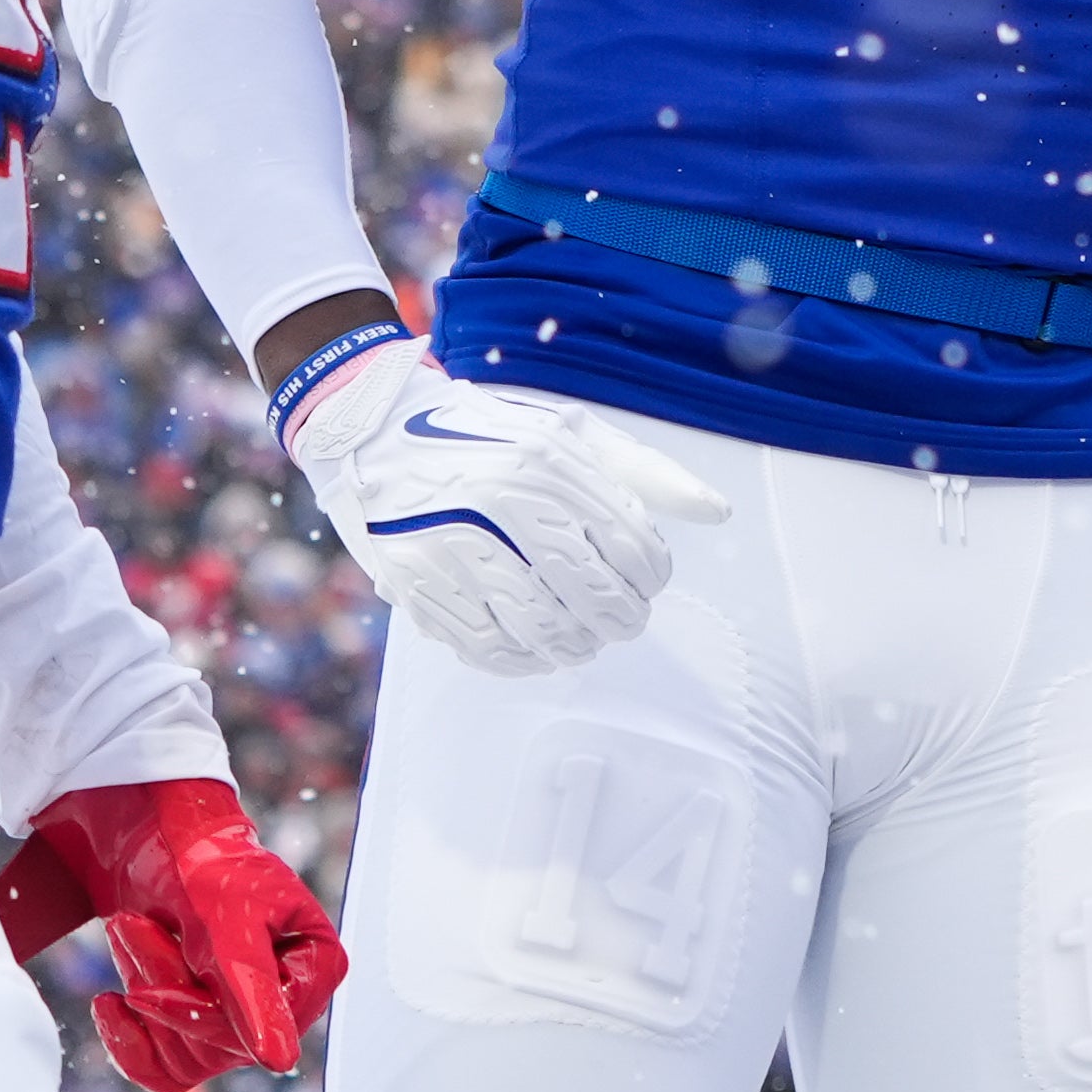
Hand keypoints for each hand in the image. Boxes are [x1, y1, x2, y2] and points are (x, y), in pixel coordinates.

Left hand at [0, 778, 344, 1091]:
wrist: (158, 845)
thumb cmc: (206, 869)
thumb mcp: (229, 928)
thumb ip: (256, 995)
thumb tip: (281, 1062)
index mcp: (316, 969)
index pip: (260, 1034)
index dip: (200, 1013)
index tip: (151, 980)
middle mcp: (288, 1003)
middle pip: (217, 1047)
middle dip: (163, 985)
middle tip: (132, 924)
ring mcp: (244, 1022)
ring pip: (183, 1056)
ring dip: (143, 989)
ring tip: (129, 930)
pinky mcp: (201, 1031)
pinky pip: (162, 1072)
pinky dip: (126, 1040)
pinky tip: (109, 1002)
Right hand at [284, 331, 727, 674]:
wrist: (374, 431)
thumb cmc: (491, 433)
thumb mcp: (571, 434)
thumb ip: (645, 473)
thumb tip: (717, 511)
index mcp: (545, 463)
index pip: (627, 542)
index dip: (651, 577)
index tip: (649, 584)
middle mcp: (497, 502)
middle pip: (586, 591)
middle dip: (619, 619)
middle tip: (625, 624)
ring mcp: (449, 544)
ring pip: (535, 626)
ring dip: (572, 646)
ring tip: (583, 641)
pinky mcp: (412, 579)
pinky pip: (479, 642)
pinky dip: (517, 660)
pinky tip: (534, 653)